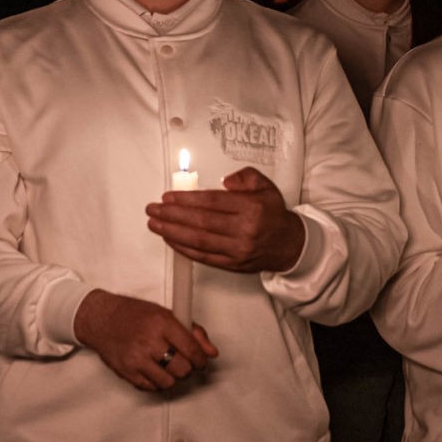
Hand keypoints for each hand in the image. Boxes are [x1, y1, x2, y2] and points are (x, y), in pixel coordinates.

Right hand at [72, 289, 217, 392]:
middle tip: (184, 363)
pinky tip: (154, 370)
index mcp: (161, 322)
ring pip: (168, 382)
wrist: (100, 318)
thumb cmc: (132, 314)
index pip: (192, 349)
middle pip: (182, 369)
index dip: (201, 360)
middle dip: (187, 369)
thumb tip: (211, 352)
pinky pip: (151, 388)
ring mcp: (136, 358)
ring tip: (168, 367)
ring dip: (172, 377)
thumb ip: (192, 332)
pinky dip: (156, 382)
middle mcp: (148, 341)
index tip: (202, 362)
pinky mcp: (126, 371)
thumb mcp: (164, 313)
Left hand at [145, 167, 305, 273]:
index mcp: (252, 208)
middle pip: (201, 222)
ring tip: (155, 223)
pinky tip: (170, 238)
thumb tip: (225, 181)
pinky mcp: (232, 265)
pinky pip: (203, 257)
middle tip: (153, 209)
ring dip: (172, 232)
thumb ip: (245, 177)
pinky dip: (183, 248)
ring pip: (199, 241)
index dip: (187, 199)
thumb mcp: (265, 186)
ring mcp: (237, 250)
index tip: (168, 196)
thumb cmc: (272, 213)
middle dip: (172, 215)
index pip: (212, 203)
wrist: (288, 245)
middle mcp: (244, 231)